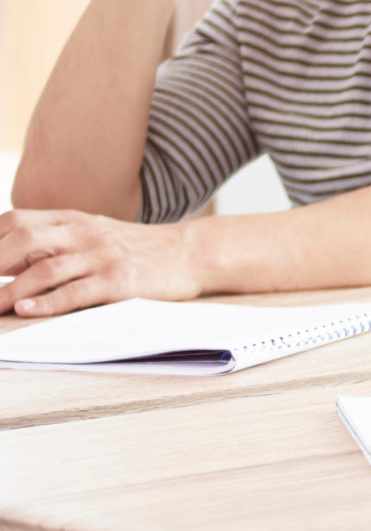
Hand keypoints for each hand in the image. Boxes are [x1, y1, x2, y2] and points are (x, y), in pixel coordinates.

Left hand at [0, 209, 202, 316]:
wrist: (191, 253)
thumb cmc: (137, 249)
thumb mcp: (93, 235)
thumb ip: (53, 244)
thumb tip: (5, 264)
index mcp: (71, 219)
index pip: (14, 221)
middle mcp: (82, 232)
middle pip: (21, 240)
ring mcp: (101, 256)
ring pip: (43, 270)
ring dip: (8, 292)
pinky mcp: (119, 281)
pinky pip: (76, 292)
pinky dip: (47, 303)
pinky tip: (26, 311)